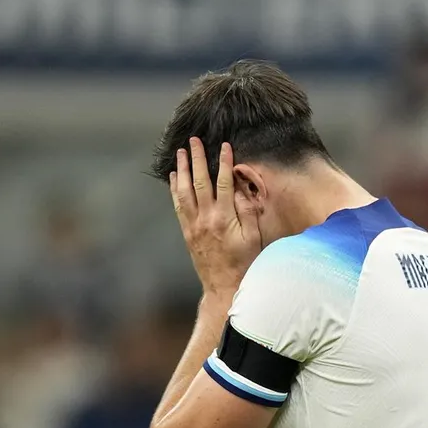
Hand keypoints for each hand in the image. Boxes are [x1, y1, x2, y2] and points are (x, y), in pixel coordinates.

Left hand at [170, 138, 260, 295]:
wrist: (223, 286)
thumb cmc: (244, 262)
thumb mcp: (254, 237)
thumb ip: (247, 210)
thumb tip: (240, 187)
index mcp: (225, 218)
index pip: (223, 182)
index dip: (224, 161)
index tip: (224, 145)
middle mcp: (206, 218)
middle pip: (200, 181)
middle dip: (197, 158)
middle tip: (194, 141)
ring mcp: (194, 225)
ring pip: (185, 191)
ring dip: (182, 169)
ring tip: (180, 153)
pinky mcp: (187, 232)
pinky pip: (178, 205)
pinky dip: (175, 189)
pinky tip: (173, 177)